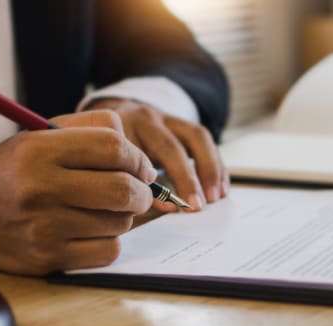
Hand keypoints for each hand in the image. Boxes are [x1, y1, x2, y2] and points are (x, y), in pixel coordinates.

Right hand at [0, 110, 155, 274]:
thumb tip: (140, 158)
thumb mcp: (40, 136)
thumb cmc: (15, 171)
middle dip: (142, 191)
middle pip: (122, 189)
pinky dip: (109, 241)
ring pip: (119, 222)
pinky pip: (107, 251)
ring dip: (124, 216)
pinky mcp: (49, 258)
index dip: (138, 158)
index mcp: (38, 149)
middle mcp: (40, 188)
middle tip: (139, 192)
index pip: (112, 147)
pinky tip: (93, 231)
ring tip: (106, 209)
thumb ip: (91, 129)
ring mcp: (44, 227)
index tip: (141, 168)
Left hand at [85, 98, 228, 211]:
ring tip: (216, 196)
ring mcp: (166, 117)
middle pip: (170, 146)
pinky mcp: (183, 122)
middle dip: (187, 178)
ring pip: (195, 136)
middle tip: (197, 206)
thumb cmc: (110, 150)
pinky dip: (216, 164)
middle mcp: (145, 120)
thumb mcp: (111, 164)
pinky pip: (205, 139)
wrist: (115, 111)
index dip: (156, 184)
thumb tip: (168, 207)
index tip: (173, 206)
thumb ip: (133, 186)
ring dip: (210, 168)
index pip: (138, 158)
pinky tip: (222, 186)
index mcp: (119, 130)